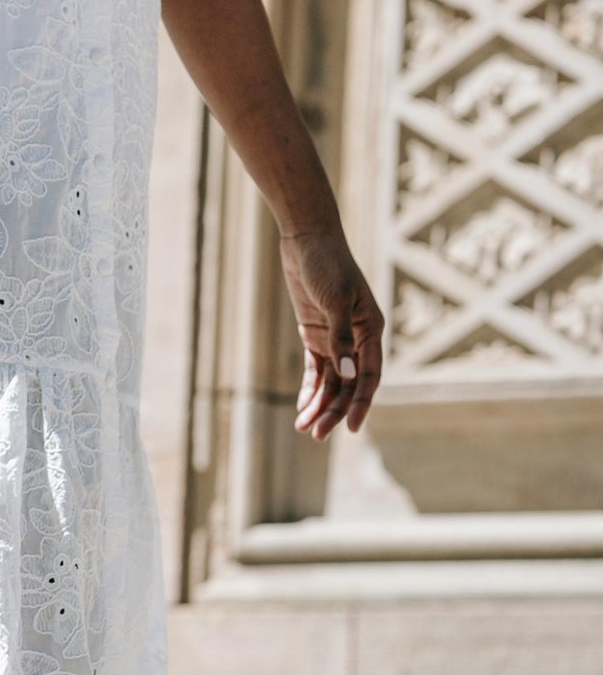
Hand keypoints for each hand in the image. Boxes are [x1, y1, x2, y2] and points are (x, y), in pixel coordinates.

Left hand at [280, 223, 383, 438]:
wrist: (307, 240)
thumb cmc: (327, 264)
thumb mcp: (335, 300)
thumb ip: (341, 338)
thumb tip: (349, 374)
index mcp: (372, 331)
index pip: (369, 376)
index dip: (362, 403)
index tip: (351, 428)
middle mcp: (358, 339)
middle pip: (349, 384)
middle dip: (335, 410)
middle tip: (318, 435)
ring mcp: (336, 337)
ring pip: (332, 380)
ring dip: (320, 404)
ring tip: (305, 428)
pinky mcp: (316, 333)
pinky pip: (317, 368)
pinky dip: (311, 388)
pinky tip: (303, 407)